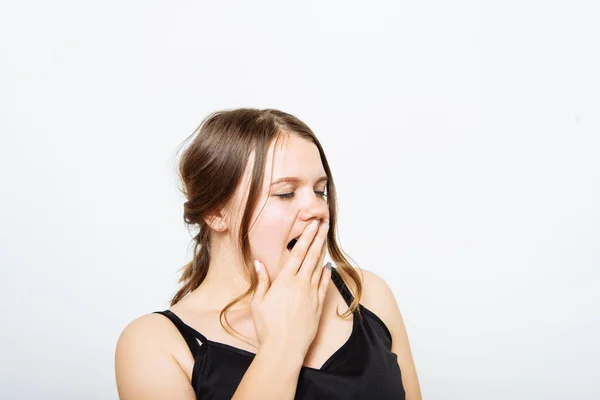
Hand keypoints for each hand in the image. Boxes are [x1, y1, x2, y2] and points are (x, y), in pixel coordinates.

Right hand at [251, 219, 330, 358]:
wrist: (284, 349)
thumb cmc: (267, 327)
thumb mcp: (258, 302)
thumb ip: (262, 281)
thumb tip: (259, 263)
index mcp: (285, 281)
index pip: (298, 253)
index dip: (306, 237)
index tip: (312, 225)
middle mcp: (300, 284)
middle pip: (312, 256)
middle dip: (318, 239)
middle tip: (323, 225)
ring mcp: (311, 295)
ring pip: (319, 269)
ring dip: (322, 253)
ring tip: (325, 241)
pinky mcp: (318, 307)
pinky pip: (323, 286)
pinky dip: (326, 275)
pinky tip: (327, 268)